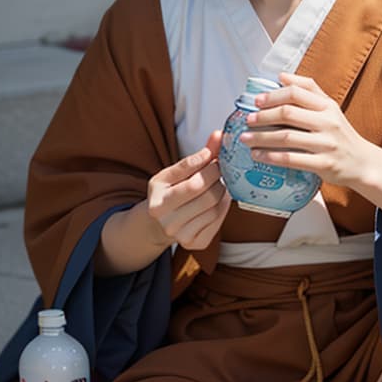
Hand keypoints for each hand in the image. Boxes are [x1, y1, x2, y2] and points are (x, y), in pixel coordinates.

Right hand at [147, 131, 230, 249]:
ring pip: (215, 208)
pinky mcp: (196, 244)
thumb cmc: (166, 192)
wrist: (159, 222)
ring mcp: (182, 237)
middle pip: (208, 197)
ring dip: (222, 192)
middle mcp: (168, 224)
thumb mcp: (172, 173)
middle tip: (219, 171)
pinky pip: (218, 221)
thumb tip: (218, 136)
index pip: (194, 184)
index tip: (216, 159)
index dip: (211, 168)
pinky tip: (219, 199)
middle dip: (218, 180)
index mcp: (158, 204)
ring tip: (218, 183)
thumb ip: (194, 157)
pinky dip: (223, 207)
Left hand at [240, 73, 370, 189]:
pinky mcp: (323, 164)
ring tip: (246, 138)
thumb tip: (281, 76)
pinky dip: (271, 157)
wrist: (362, 162)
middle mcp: (328, 122)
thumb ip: (308, 90)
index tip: (257, 101)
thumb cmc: (340, 134)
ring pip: (286, 138)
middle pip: (288, 114)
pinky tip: (258, 156)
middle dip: (263, 116)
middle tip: (248, 120)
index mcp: (327, 106)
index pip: (296, 93)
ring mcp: (326, 144)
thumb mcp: (329, 108)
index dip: (273, 95)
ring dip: (261, 138)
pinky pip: (292, 159)